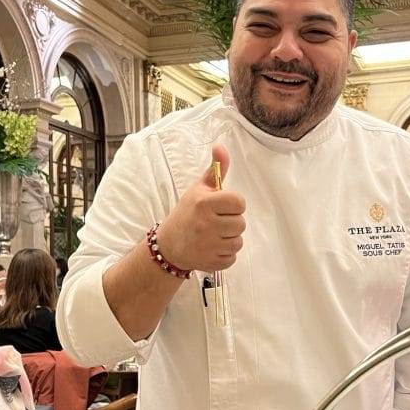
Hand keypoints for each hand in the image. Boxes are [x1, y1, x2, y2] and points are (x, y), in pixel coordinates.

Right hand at [158, 144, 245, 272]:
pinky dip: (225, 254)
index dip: (233, 204)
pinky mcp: (212, 262)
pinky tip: (212, 247)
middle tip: (216, 221)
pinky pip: (232, 257)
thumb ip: (215, 170)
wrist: (169, 244)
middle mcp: (207, 224)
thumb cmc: (187, 213)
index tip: (222, 206)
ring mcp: (209, 245)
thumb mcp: (198, 189)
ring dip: (229, 238)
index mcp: (205, 203)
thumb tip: (221, 147)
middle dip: (231, 222)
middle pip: (241, 223)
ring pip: (238, 241)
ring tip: (214, 234)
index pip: (239, 202)